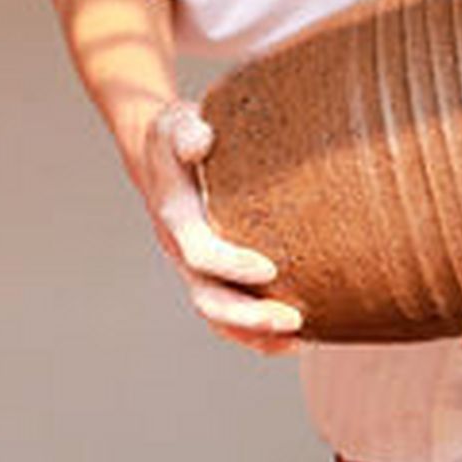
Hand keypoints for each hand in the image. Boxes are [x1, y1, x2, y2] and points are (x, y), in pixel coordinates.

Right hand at [135, 101, 302, 354]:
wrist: (161, 155)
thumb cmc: (179, 136)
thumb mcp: (177, 122)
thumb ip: (187, 131)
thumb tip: (202, 139)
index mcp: (175, 216)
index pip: (198, 252)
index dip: (231, 264)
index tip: (271, 267)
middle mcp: (182, 251)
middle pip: (208, 298)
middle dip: (248, 315)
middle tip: (293, 319)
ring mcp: (196, 269)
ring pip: (219, 316)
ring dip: (256, 333)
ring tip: (301, 338)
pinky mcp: (213, 275)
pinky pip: (231, 316)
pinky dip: (258, 334)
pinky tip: (297, 339)